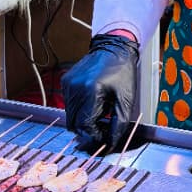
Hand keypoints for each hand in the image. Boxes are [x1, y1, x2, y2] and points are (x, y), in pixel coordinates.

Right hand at [62, 32, 139, 153]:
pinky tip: (93, 101)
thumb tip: (109, 143)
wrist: (114, 48)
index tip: (104, 137)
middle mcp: (75, 88)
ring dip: (83, 119)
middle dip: (87, 130)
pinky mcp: (66, 82)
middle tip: (103, 127)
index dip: (94, 136)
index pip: (84, 126)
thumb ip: (118, 125)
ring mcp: (68, 85)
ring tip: (100, 110)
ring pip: (70, 116)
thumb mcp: (125, 101)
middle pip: (73, 124)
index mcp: (90, 92)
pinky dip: (80, 109)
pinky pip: (69, 104)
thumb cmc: (122, 72)